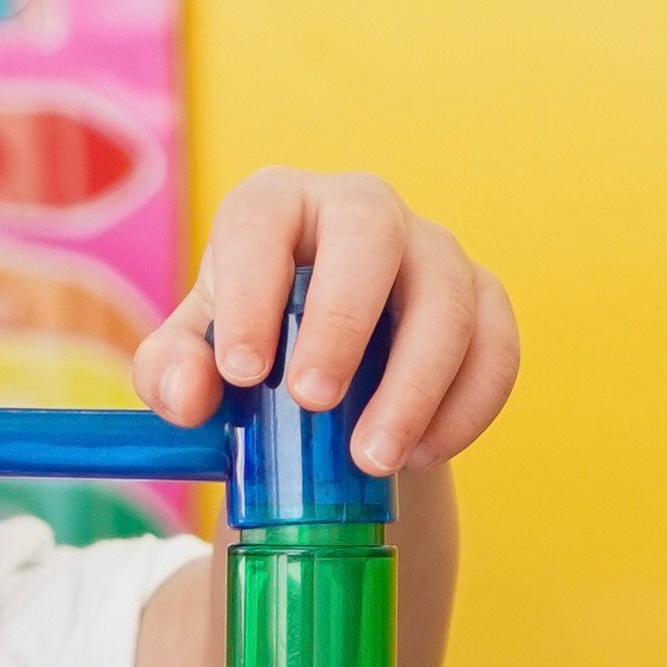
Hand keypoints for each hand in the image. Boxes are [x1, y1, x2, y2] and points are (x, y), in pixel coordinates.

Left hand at [133, 169, 518, 474]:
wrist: (331, 373)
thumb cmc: (251, 345)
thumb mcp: (193, 359)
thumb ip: (169, 372)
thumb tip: (190, 393)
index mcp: (278, 207)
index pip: (262, 219)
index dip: (252, 288)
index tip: (242, 371)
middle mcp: (362, 210)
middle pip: (370, 229)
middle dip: (343, 318)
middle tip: (312, 401)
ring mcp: (432, 251)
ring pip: (448, 296)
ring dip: (415, 384)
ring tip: (371, 459)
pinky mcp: (483, 300)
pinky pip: (497, 344)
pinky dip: (467, 406)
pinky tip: (420, 455)